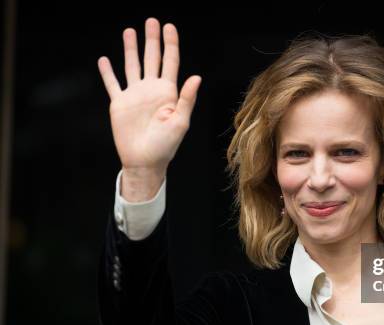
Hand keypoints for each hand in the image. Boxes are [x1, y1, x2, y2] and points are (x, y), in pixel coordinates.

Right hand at [97, 17, 200, 175]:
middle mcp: (151, 90)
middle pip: (151, 58)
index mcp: (168, 93)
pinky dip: (107, 72)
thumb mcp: (180, 122)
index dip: (170, 44)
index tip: (169, 27)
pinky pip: (112, 84)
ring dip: (130, 49)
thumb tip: (196, 77)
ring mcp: (135, 95)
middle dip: (152, 40)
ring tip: (129, 31)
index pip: (170, 62)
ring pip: (132, 66)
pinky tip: (104, 59)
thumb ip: (187, 99)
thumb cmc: (166, 146)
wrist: (144, 161)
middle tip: (151, 21)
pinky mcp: (119, 104)